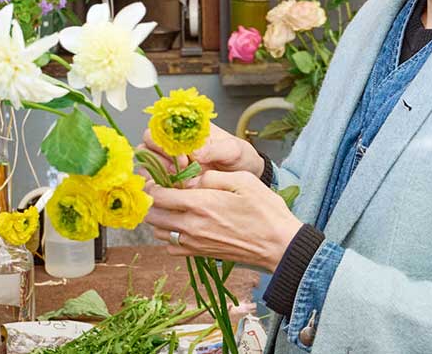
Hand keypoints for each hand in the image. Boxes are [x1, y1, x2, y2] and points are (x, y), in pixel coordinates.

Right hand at [137, 123, 264, 179]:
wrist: (245, 177)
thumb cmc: (239, 158)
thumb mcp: (234, 150)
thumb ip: (217, 149)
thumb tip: (197, 152)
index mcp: (187, 130)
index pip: (161, 126)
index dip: (167, 139)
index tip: (183, 153)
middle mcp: (174, 144)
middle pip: (148, 144)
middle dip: (159, 157)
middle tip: (180, 168)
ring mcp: (169, 163)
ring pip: (146, 164)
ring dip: (156, 173)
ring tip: (177, 182)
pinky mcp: (169, 182)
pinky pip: (153, 183)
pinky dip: (157, 188)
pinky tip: (173, 192)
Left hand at [145, 171, 302, 271]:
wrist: (278, 245)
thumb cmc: (265, 211)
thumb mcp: (243, 180)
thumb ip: (212, 177)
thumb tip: (192, 180)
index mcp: (200, 203)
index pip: (158, 195)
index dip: (153, 184)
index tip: (159, 178)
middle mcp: (192, 225)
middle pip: (152, 215)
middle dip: (152, 201)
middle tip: (162, 190)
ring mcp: (194, 242)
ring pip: (158, 232)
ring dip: (159, 218)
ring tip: (172, 207)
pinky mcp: (200, 254)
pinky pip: (171, 247)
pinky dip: (169, 236)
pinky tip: (182, 225)